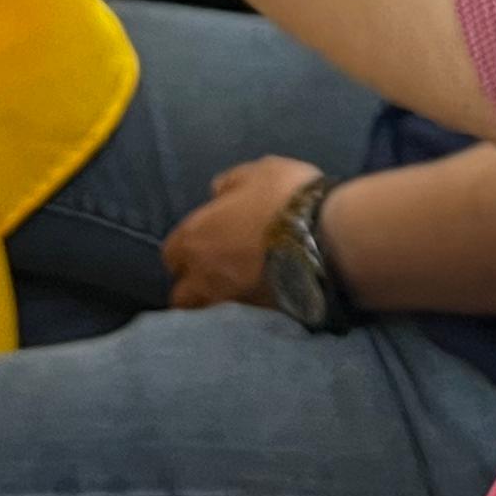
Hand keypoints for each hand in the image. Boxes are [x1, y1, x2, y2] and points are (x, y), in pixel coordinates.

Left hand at [162, 154, 324, 309]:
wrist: (324, 239)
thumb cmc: (286, 198)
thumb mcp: (260, 171)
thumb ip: (231, 182)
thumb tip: (216, 191)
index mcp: (195, 237)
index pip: (171, 253)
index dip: (188, 249)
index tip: (207, 244)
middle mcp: (201, 276)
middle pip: (182, 293)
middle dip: (195, 286)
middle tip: (219, 275)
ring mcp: (225, 303)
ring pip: (206, 314)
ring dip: (215, 305)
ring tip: (237, 295)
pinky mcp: (251, 322)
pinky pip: (237, 324)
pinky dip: (243, 317)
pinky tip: (258, 305)